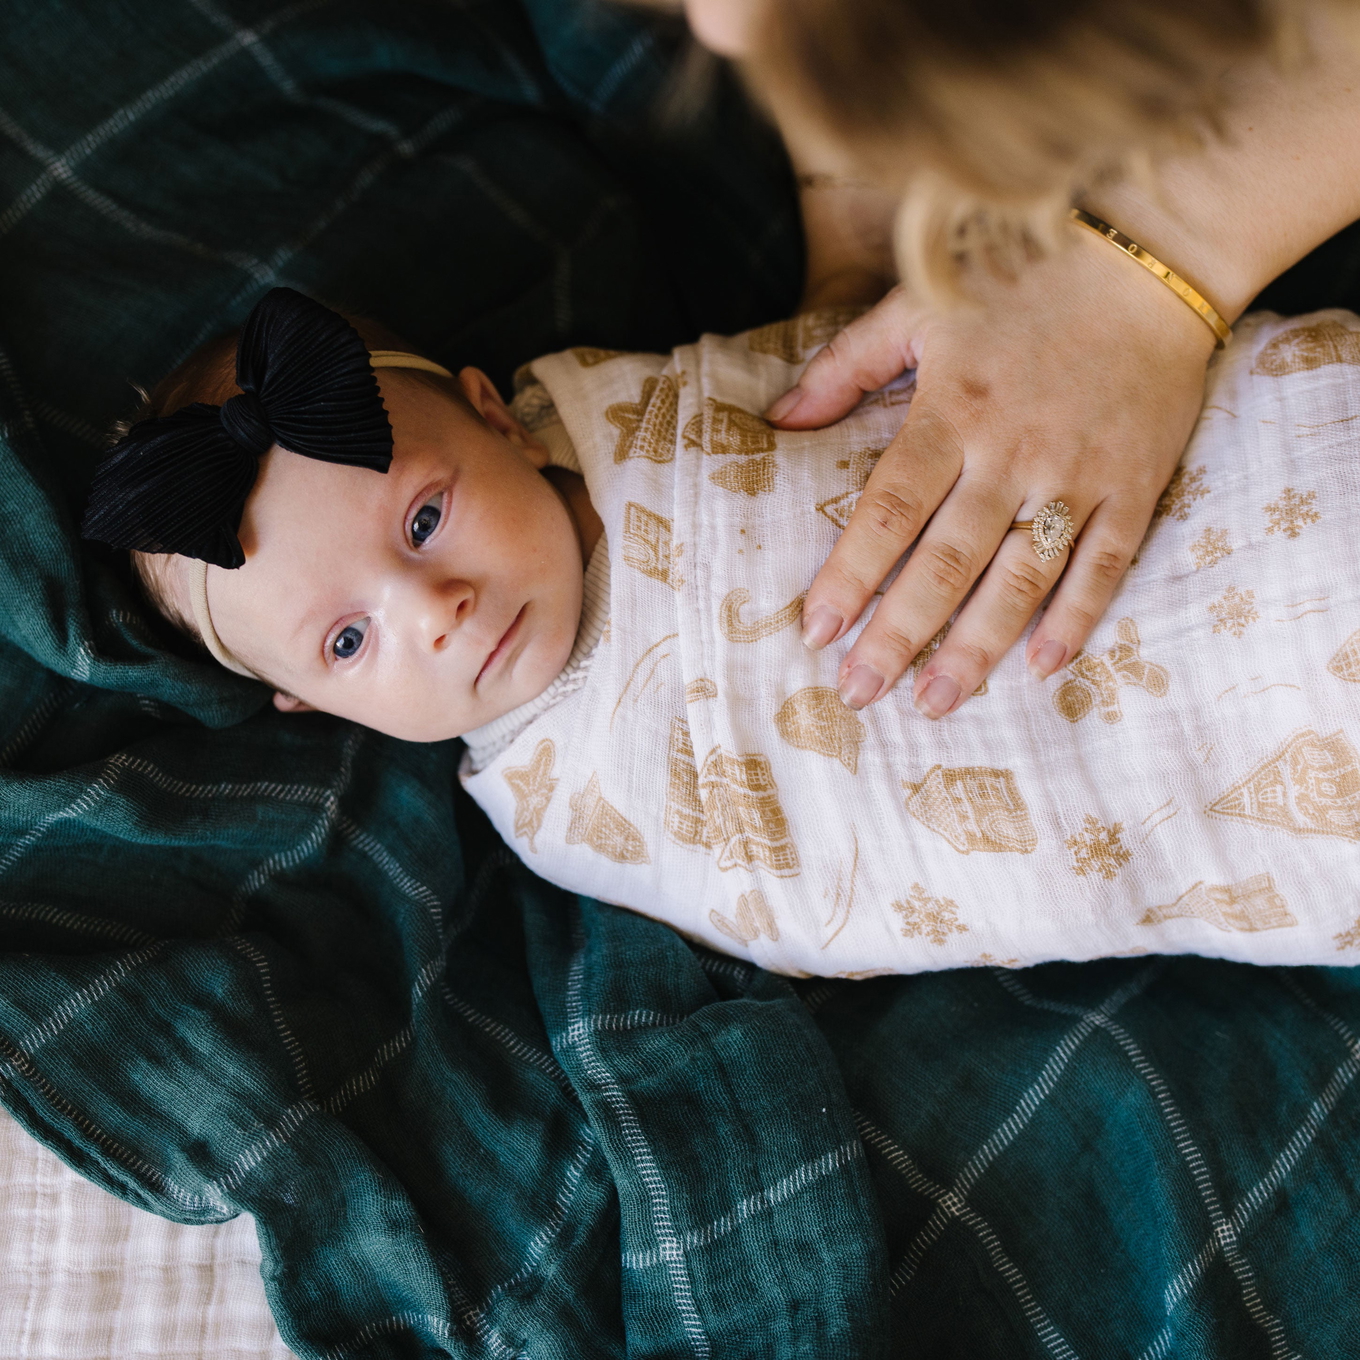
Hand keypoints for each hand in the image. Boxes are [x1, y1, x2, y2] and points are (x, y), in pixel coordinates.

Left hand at [768, 225, 1218, 714]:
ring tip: (934, 701)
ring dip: (976, 647)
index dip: (851, 575)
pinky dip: (1075, 618)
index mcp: (951, 411)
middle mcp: (1010, 454)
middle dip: (899, 634)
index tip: (818, 631)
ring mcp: (1076, 475)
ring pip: (1021, 579)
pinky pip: (1103, 565)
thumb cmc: (1019, 280)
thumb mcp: (919, 306)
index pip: (889, 511)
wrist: (1148, 252)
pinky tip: (1039, 668)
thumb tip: (778, 421)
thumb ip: (845, 366)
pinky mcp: (1134, 486)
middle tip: (862, 692)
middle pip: (946, 562)